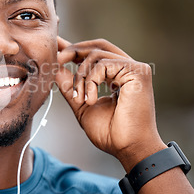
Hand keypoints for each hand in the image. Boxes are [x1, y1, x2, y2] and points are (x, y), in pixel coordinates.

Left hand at [55, 37, 164, 170]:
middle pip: (96, 45)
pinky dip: (90, 80)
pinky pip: (103, 64)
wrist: (128, 148)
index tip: (55, 45)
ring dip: (80, 76)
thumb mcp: (81, 104)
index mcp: (116, 75)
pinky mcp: (138, 72)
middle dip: (73, 51)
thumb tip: (55, 67)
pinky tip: (90, 100)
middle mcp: (127, 68)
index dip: (73, 47)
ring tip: (79, 98)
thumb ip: (70, 85)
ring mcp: (135, 68)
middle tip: (55, 61)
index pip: (94, 52)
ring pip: (96, 54)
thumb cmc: (110, 133)